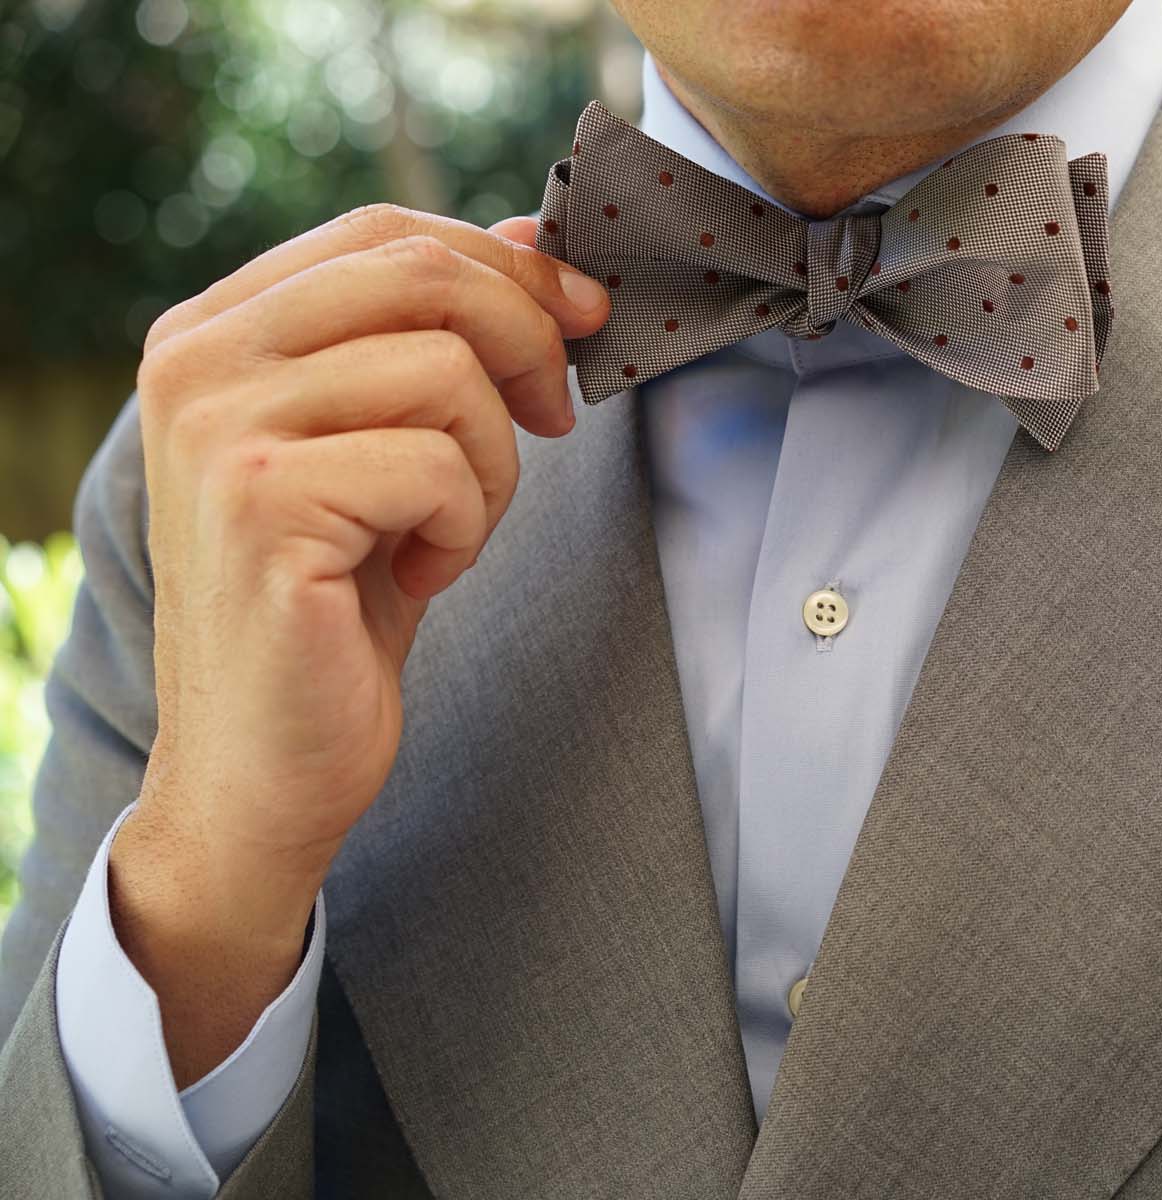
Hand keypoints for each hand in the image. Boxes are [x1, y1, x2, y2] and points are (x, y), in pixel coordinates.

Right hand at [105, 204, 605, 1084]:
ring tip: (444, 531)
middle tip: (553, 420)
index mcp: (214, 329)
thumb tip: (535, 241)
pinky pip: (438, 465)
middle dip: (527, 343)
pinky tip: (418, 577)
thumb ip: (436, 338)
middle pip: (423, 276)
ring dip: (490, 465)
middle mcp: (196, 361)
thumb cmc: (336, 604)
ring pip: (446, 372)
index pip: (384, 232)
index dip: (505, 263)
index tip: (583, 314)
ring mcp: (219, 429)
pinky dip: (466, 529)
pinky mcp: (263, 505)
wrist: (267, 762)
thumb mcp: (388, 446)